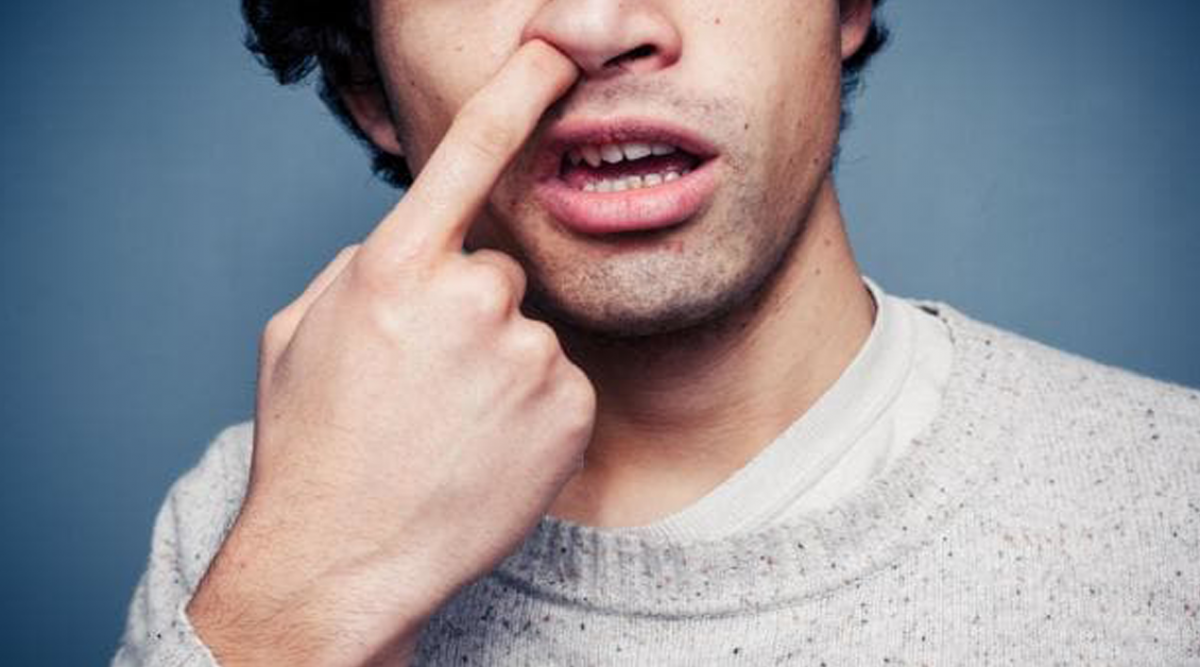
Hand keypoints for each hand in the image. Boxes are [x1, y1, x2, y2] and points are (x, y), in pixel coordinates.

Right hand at [186, 41, 586, 666]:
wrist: (343, 563)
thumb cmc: (314, 450)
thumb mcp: (300, 336)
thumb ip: (362, 269)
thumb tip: (413, 245)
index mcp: (393, 269)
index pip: (468, 156)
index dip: (517, 94)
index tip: (556, 56)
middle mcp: (469, 297)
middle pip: (496, 272)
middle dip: (467, 314)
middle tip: (425, 383)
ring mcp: (527, 354)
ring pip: (527, 332)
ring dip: (498, 367)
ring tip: (448, 427)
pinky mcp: (570, 406)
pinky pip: (560, 382)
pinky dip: (531, 410)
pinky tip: (485, 449)